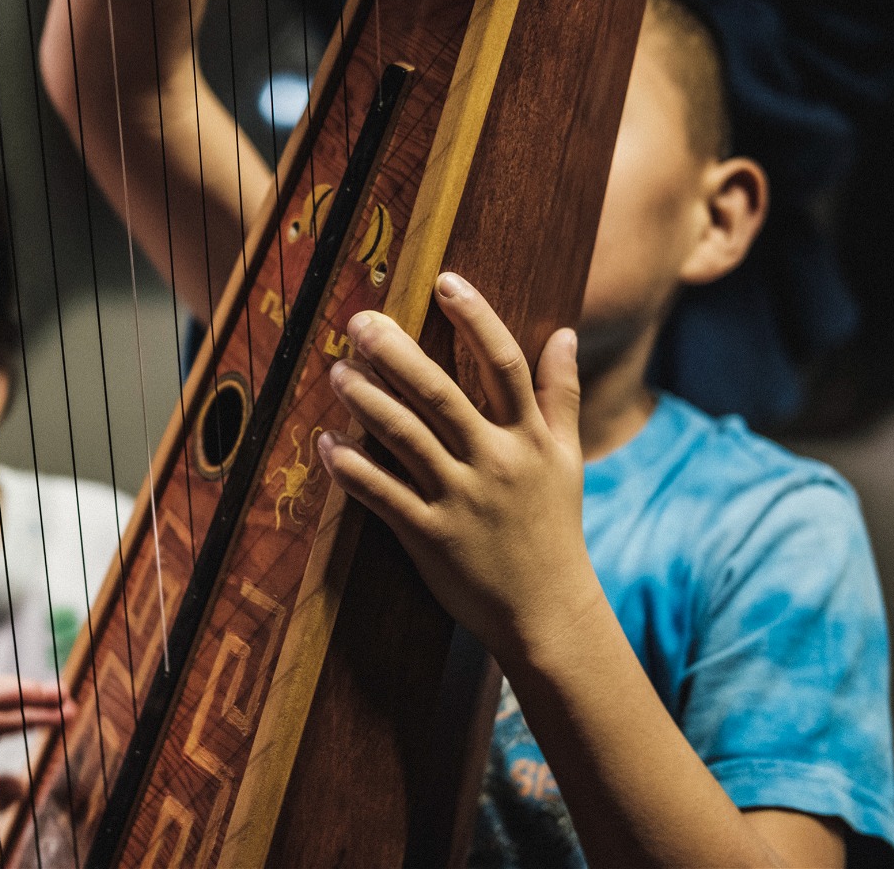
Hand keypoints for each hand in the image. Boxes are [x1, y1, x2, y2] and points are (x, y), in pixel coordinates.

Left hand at [318, 272, 602, 660]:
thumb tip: (566, 333)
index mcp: (529, 438)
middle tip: (361, 321)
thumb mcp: (567, 459)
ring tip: (336, 372)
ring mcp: (461, 501)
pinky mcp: (431, 538)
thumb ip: (563, 395)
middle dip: (397, 353)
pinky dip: (353, 469)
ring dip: (366, 402)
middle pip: (441, 394)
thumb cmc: (555, 529)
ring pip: (406, 439)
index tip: (445, 282)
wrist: (549, 613)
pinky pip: (384, 496)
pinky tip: (326, 443)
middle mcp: (495, 463)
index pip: (504, 365)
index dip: (476, 319)